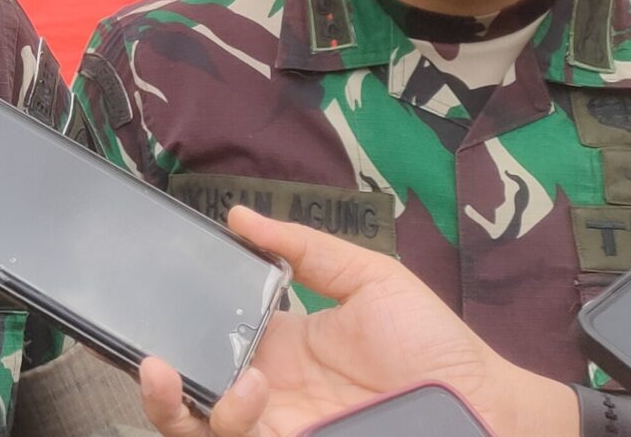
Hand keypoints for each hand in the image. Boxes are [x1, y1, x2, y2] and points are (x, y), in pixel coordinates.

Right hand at [133, 207, 576, 436]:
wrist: (485, 404)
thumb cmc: (437, 345)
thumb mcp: (370, 279)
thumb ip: (305, 248)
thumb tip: (238, 215)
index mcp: (280, 345)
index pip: (209, 335)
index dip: (175, 321)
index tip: (154, 296)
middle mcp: (268, 390)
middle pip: (188, 389)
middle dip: (153, 378)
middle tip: (146, 355)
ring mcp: (276, 424)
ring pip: (195, 426)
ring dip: (170, 403)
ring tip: (173, 371)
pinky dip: (223, 419)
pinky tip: (247, 389)